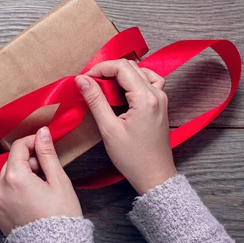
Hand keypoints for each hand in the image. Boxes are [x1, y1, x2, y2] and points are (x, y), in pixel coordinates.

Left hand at [0, 126, 82, 235]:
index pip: (18, 147)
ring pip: (7, 177)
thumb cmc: (61, 217)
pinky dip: (15, 191)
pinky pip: (4, 194)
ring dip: (21, 175)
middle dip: (28, 160)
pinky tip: (31, 199)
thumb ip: (47, 154)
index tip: (43, 143)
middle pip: (12, 162)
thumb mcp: (58, 180)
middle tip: (46, 170)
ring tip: (41, 186)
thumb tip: (42, 133)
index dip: (32, 141)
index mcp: (15, 177)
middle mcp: (1, 189)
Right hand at [75, 59, 176, 194]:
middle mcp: (157, 94)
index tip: (85, 79)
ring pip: (140, 71)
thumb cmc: (133, 158)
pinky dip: (134, 79)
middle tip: (90, 83)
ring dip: (120, 73)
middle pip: (130, 66)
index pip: (121, 67)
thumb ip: (95, 100)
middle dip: (108, 70)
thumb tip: (82, 80)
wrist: (155, 176)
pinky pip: (149, 81)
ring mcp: (161, 98)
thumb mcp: (109, 129)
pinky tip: (123, 90)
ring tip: (104, 86)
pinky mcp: (160, 104)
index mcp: (145, 98)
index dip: (100, 68)